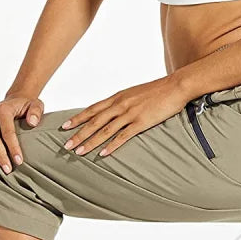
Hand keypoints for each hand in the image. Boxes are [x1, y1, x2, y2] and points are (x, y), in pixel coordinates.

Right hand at [0, 94, 44, 173]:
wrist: (15, 100)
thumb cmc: (26, 105)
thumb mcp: (36, 105)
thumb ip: (36, 112)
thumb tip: (32, 122)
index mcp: (3, 109)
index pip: (7, 132)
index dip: (13, 147)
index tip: (18, 161)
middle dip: (0, 156)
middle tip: (7, 169)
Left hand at [60, 75, 186, 157]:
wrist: (176, 86)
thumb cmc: (159, 89)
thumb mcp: (136, 92)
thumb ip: (124, 101)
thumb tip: (114, 109)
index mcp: (118, 97)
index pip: (93, 109)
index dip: (78, 118)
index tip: (64, 126)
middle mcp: (120, 105)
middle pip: (94, 121)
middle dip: (78, 134)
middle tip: (65, 145)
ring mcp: (130, 113)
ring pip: (105, 130)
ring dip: (90, 142)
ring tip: (79, 152)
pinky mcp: (142, 122)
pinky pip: (123, 136)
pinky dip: (111, 145)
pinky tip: (103, 153)